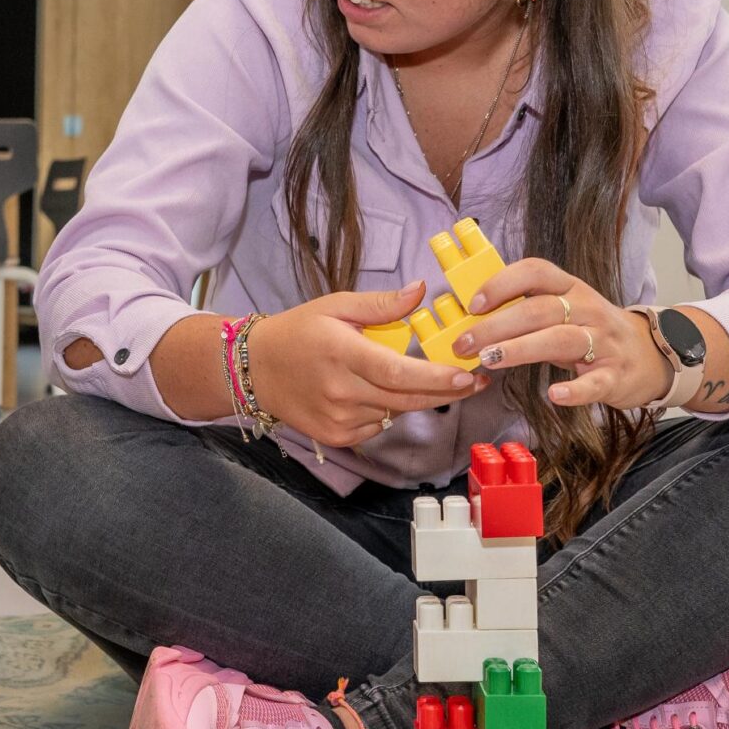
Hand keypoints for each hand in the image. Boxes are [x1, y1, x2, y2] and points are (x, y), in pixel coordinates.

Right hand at [251, 279, 487, 448]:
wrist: (255, 369)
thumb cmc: (298, 331)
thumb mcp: (336, 306)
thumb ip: (381, 304)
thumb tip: (420, 291)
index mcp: (343, 355)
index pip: (398, 373)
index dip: (436, 377)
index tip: (467, 375)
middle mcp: (341, 392)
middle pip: (406, 399)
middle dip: (446, 391)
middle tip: (474, 381)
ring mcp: (338, 419)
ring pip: (394, 412)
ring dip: (411, 397)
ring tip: (413, 378)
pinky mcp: (335, 436)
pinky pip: (377, 426)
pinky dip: (387, 410)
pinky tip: (375, 392)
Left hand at [453, 259, 671, 409]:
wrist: (651, 356)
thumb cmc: (592, 332)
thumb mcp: (565, 310)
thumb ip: (527, 309)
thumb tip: (472, 318)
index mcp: (570, 289)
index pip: (535, 272)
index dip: (502, 283)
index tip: (473, 304)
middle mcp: (587, 309)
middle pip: (539, 309)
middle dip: (496, 325)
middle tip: (464, 344)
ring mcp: (603, 342)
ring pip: (560, 339)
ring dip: (521, 349)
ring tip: (490, 360)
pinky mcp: (615, 376)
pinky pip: (595, 382)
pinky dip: (575, 390)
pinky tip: (554, 395)